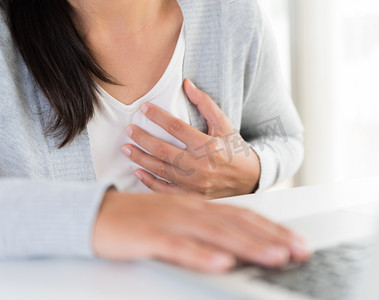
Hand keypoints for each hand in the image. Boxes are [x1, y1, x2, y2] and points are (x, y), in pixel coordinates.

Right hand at [93, 191, 309, 272]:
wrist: (97, 214)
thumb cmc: (141, 220)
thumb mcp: (178, 221)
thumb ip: (204, 230)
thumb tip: (234, 248)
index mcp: (199, 207)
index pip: (242, 216)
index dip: (271, 228)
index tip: (296, 241)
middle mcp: (190, 210)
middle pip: (236, 224)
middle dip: (270, 237)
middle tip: (298, 250)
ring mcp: (171, 222)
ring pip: (214, 234)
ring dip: (246, 246)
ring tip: (274, 257)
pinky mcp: (150, 236)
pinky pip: (179, 248)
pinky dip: (201, 256)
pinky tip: (221, 265)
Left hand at [121, 79, 260, 197]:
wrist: (249, 179)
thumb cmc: (235, 149)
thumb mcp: (225, 125)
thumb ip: (206, 104)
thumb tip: (187, 84)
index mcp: (208, 145)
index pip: (176, 127)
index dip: (158, 116)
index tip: (144, 108)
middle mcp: (201, 165)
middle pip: (163, 150)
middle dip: (143, 139)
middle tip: (129, 129)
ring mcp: (195, 183)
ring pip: (161, 170)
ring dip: (141, 159)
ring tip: (126, 149)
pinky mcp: (193, 196)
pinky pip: (166, 191)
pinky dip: (150, 182)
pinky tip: (138, 172)